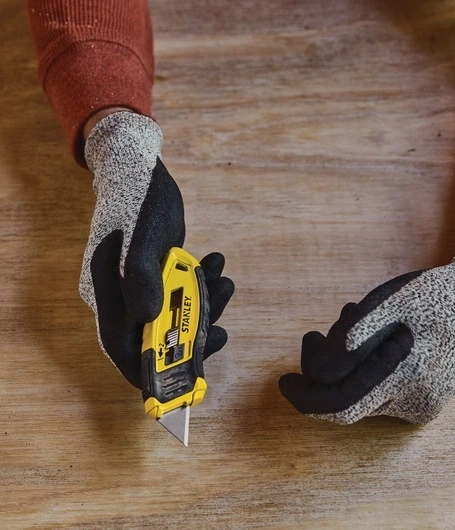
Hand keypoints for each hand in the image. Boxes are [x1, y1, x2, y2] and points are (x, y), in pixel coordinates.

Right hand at [79, 112, 233, 387]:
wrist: (143, 169)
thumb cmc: (140, 199)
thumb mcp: (145, 236)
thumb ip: (143, 277)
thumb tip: (150, 319)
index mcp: (109, 294)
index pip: (126, 349)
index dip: (155, 371)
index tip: (191, 375)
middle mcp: (122, 297)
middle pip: (159, 334)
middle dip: (195, 329)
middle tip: (223, 319)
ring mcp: (141, 286)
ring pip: (177, 313)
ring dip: (206, 302)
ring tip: (226, 280)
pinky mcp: (158, 274)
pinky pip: (182, 291)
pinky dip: (203, 283)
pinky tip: (218, 264)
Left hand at [279, 224, 454, 423]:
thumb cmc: (437, 294)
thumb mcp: (395, 298)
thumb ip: (362, 326)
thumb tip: (329, 348)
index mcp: (407, 375)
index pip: (340, 404)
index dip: (305, 397)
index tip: (283, 381)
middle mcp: (415, 400)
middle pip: (346, 404)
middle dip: (319, 379)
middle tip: (310, 338)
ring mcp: (422, 405)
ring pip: (362, 398)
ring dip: (342, 368)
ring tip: (348, 323)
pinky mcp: (425, 401)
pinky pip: (379, 394)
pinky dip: (362, 371)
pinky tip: (366, 339)